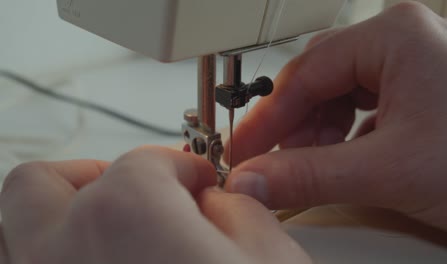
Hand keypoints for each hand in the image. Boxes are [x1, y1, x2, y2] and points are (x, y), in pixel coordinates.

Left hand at [0, 147, 310, 263]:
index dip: (184, 169)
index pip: (148, 162)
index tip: (201, 184)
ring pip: (19, 230)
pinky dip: (58, 257)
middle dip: (93, 177)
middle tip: (136, 191)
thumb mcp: (271, 256)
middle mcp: (64, 253)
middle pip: (45, 184)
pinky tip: (110, 262)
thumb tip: (218, 200)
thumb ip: (242, 209)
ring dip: (62, 216)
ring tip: (113, 228)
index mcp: (126, 216)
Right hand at [225, 2, 446, 236]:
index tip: (242, 151)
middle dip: (290, 125)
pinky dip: (338, 132)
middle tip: (267, 160)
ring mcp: (410, 62)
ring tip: (305, 163)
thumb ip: (310, 176)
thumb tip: (255, 179)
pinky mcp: (415, 86)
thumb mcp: (389, 171)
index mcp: (395, 37)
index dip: (266, 119)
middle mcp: (402, 40)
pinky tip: (337, 155)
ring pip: (335, 91)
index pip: (304, 74)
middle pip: (317, 79)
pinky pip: (358, 102)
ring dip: (313, 131)